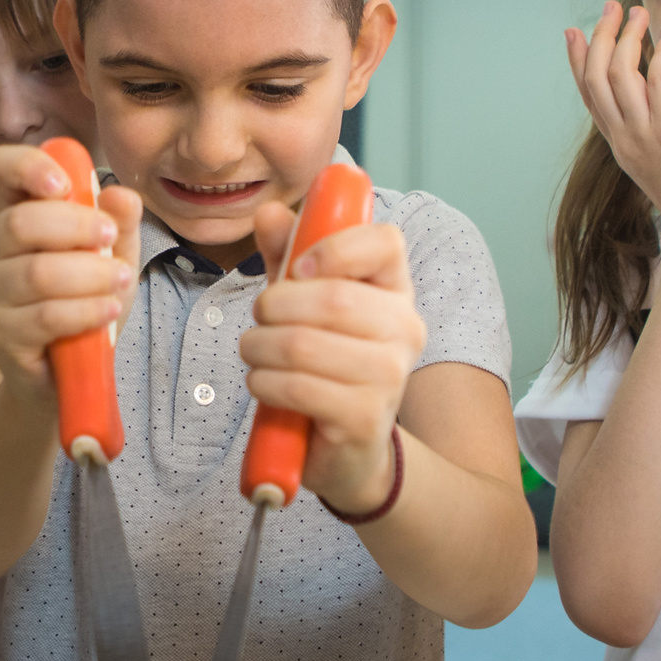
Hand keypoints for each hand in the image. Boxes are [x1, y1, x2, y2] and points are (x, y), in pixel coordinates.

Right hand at [0, 142, 142, 405]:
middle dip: (77, 227)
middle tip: (111, 241)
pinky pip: (45, 315)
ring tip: (121, 283)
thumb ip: (120, 225)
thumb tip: (122, 196)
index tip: (66, 185)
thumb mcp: (113, 258)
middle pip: (20, 223)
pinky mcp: (2, 334)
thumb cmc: (85, 303)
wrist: (68, 375)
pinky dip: (85, 310)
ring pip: (37, 273)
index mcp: (15, 214)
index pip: (1, 168)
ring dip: (90, 276)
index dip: (28, 166)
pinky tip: (108, 311)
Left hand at [241, 204, 425, 515]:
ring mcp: (390, 376)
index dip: (336, 246)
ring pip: (304, 344)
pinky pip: (298, 387)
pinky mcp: (366, 418)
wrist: (350, 448)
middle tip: (259, 319)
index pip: (386, 243)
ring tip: (255, 354)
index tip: (300, 267)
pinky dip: (265, 382)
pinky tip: (264, 384)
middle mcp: (405, 329)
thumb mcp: (304, 302)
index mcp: (395, 290)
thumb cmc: (324, 362)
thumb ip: (288, 255)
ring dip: (259, 348)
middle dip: (274, 306)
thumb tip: (270, 213)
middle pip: (333, 298)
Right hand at [565, 2, 660, 245]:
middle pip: (598, 77)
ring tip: (639, 13)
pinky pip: (658, 83)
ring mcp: (644, 135)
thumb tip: (659, 104)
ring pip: (621, 74)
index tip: (574, 32)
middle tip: (613, 7)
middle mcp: (624, 137)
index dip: (578, 61)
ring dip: (629, 37)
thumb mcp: (660, 161)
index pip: (588, 95)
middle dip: (602, 36)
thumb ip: (651, 131)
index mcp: (618, 143)